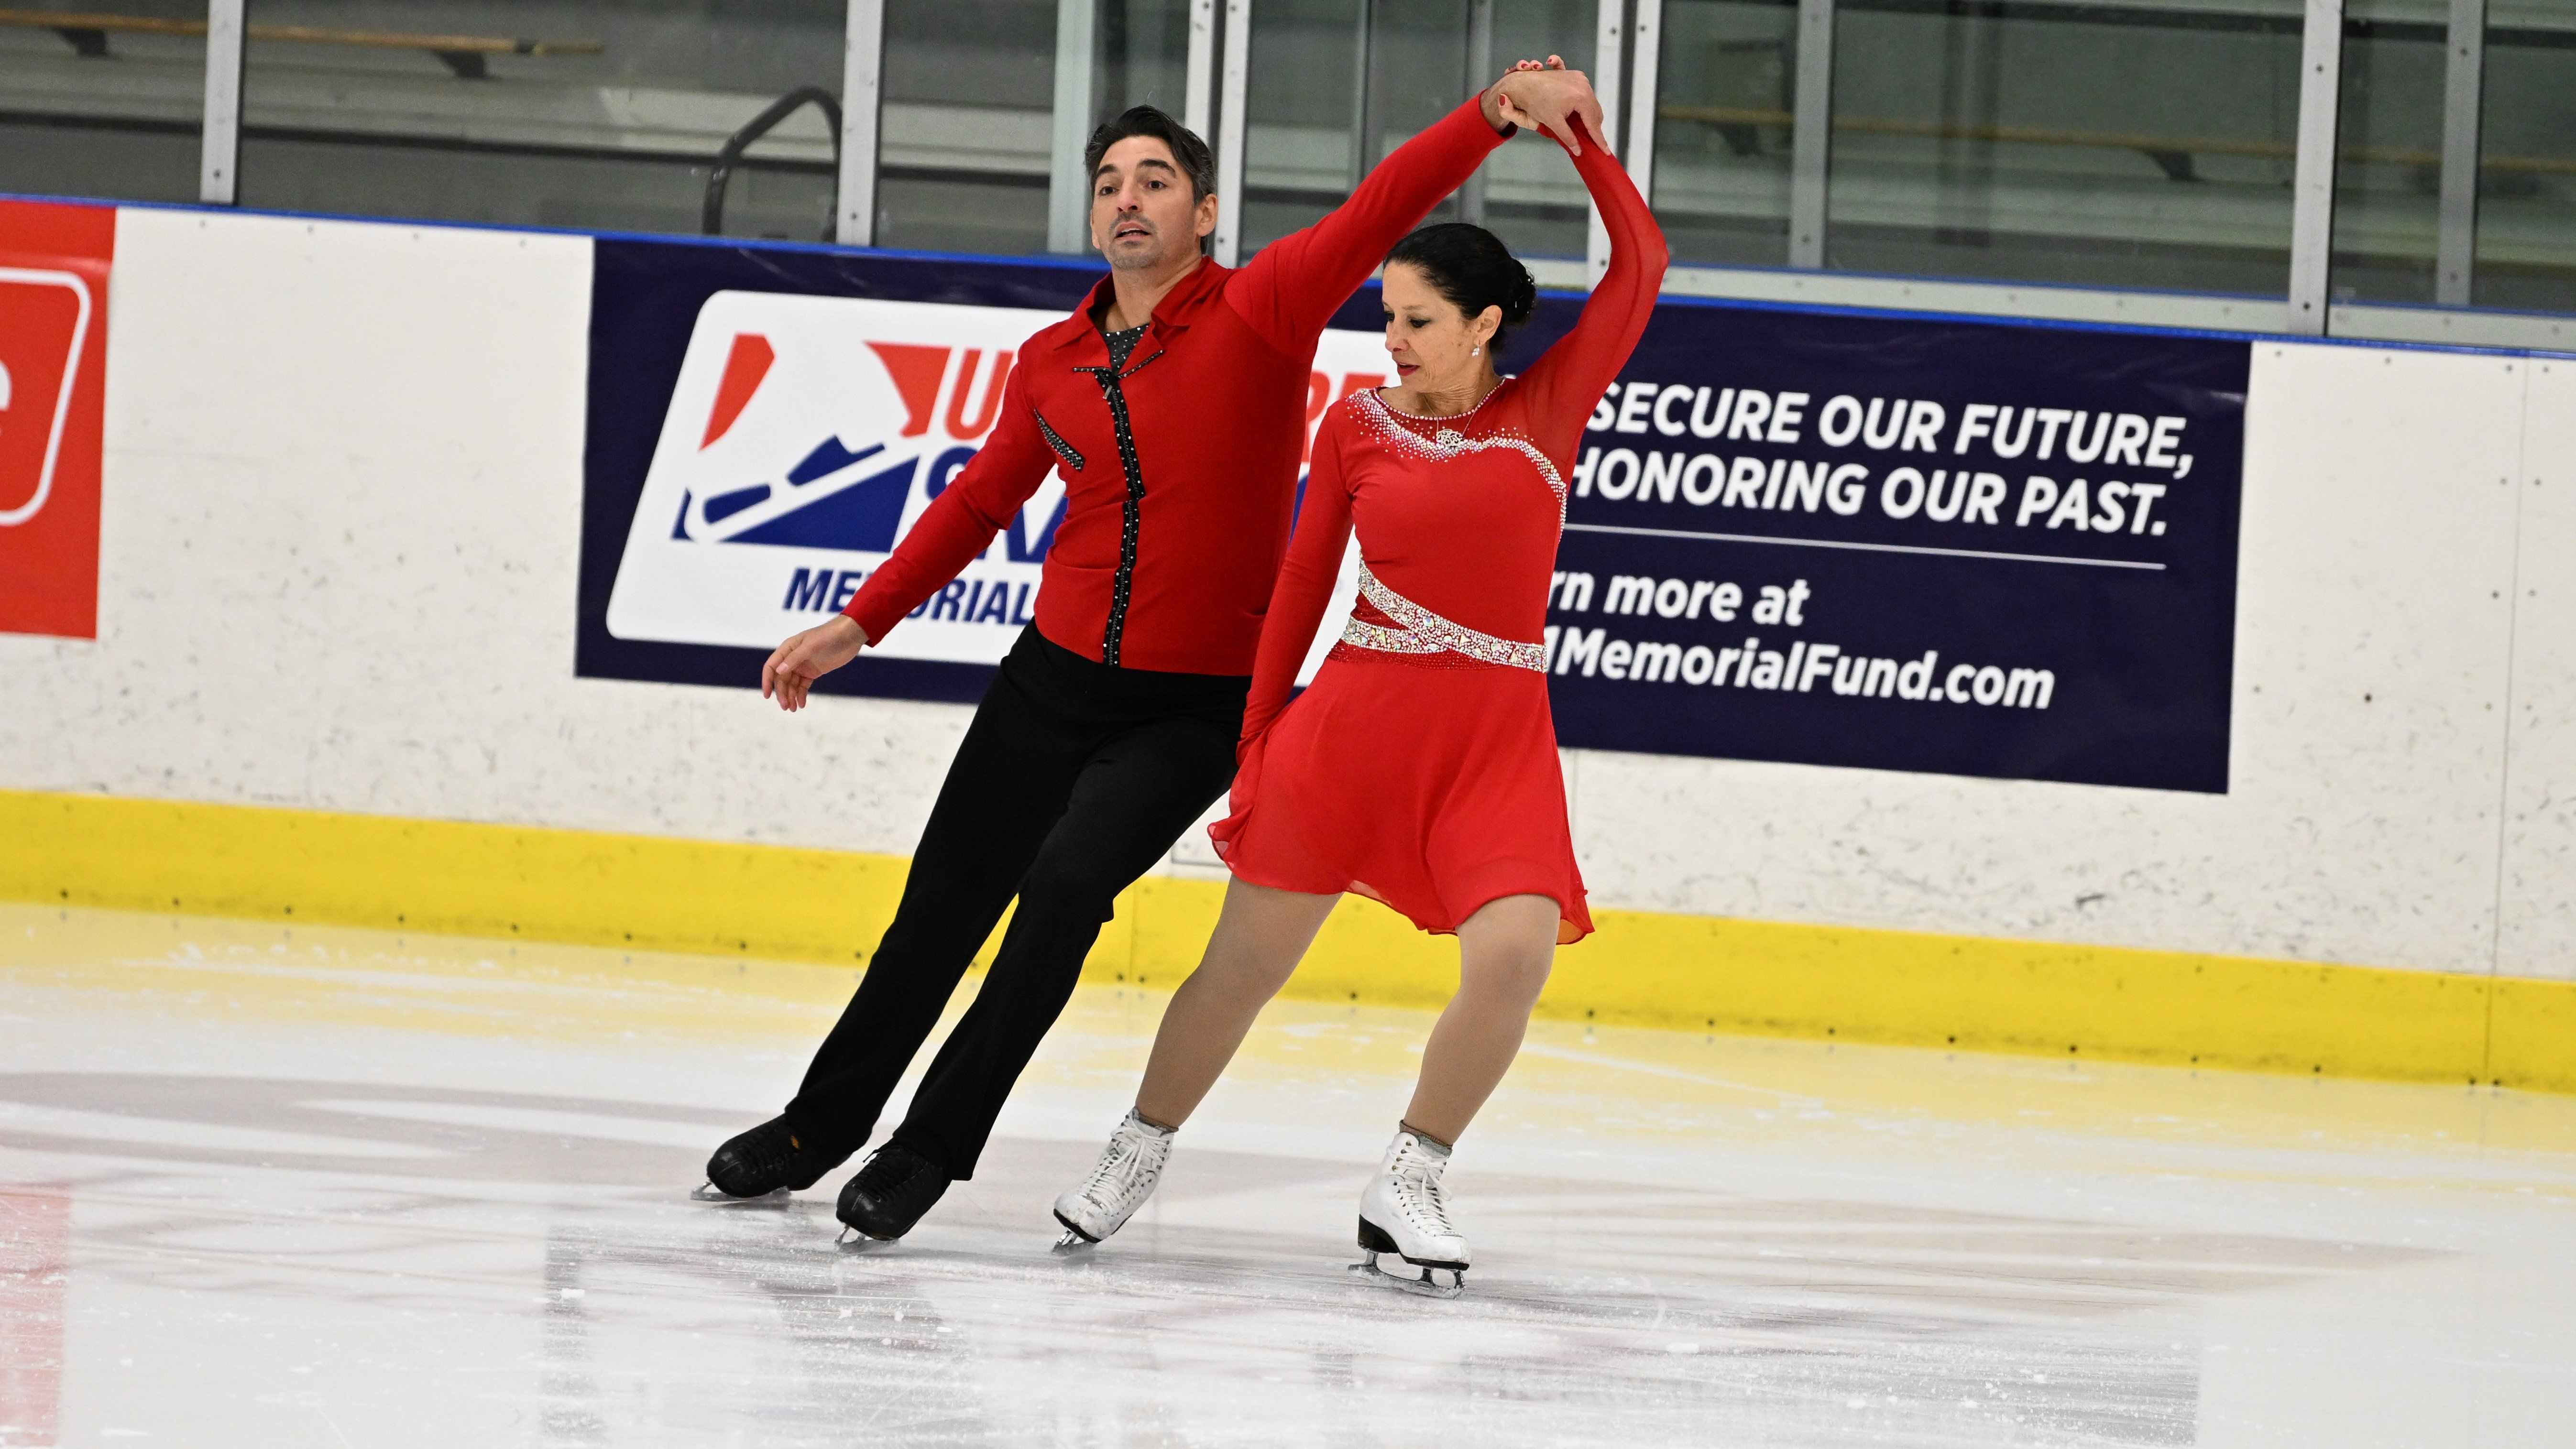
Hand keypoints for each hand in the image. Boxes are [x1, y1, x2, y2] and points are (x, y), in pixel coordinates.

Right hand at [761, 614, 867, 711]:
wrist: (849, 635)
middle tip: (786, 707)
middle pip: (782, 679)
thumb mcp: (811, 646)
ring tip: (793, 709)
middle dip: (782, 693)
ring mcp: (803, 665)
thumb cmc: (829, 635)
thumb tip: (779, 671)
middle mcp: (793, 658)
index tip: (767, 695)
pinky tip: (801, 704)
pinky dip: (801, 695)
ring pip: (792, 684)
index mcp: (788, 648)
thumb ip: (795, 658)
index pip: (772, 666)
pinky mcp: (813, 671)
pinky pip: (803, 685)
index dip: (767, 681)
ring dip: (791, 696)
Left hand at [1488, 56, 1605, 155]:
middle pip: (1595, 112)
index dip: (1599, 139)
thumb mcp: (1553, 122)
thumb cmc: (1535, 101)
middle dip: (1594, 128)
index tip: (1605, 151)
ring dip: (1589, 117)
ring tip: (1585, 131)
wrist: (1523, 83)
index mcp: (1580, 97)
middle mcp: (1584, 85)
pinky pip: (1586, 94)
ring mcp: (1580, 79)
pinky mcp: (1576, 76)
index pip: (1593, 123)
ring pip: (1591, 103)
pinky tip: (1579, 115)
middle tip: (1593, 143)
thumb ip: (1568, 137)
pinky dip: (1584, 106)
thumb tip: (1578, 150)